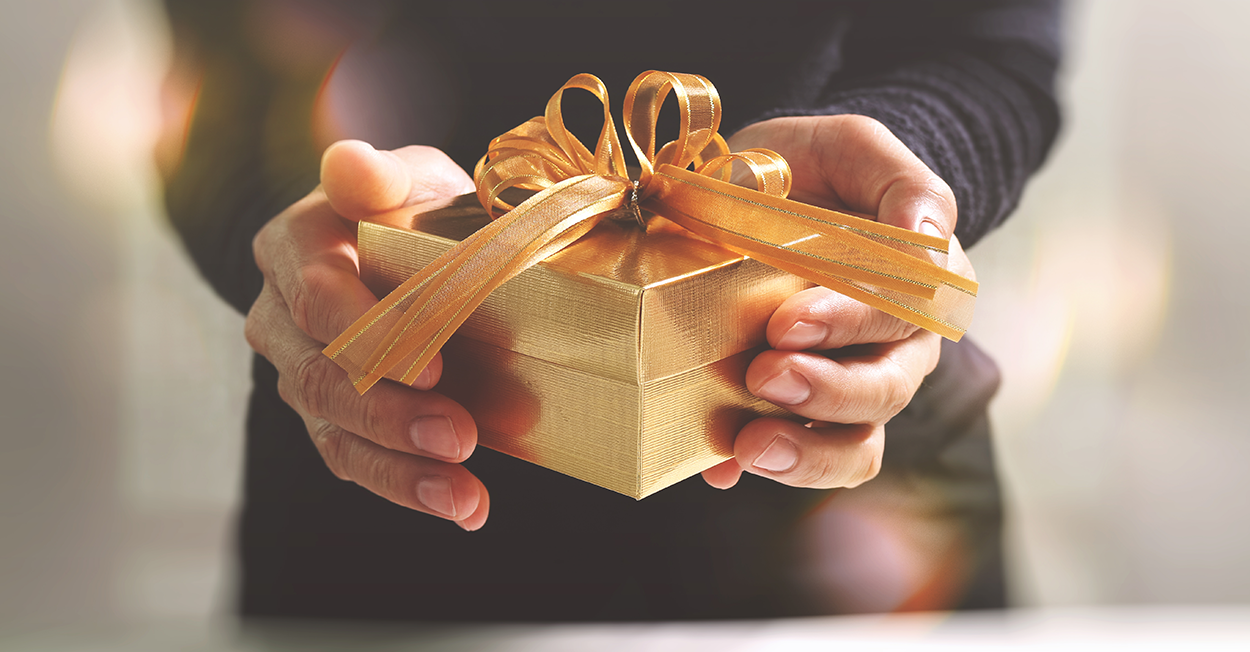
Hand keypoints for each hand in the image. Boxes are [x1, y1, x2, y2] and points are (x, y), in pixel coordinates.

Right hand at [245, 140, 490, 528]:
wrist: (414, 247)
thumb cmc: (414, 208)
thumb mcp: (407, 177)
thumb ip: (379, 177)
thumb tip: (350, 163)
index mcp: (293, 248)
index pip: (318, 296)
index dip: (373, 333)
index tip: (436, 362)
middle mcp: (281, 317)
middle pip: (322, 377)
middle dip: (391, 414)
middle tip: (460, 435)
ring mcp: (301, 376)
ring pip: (336, 433)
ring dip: (403, 470)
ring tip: (465, 494)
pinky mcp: (330, 421)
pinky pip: (357, 464)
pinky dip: (411, 489)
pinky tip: (466, 507)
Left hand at [703, 115, 974, 489]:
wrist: (767, 198)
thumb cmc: (815, 171)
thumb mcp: (851, 147)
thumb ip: (896, 176)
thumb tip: (924, 228)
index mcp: (921, 280)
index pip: (906, 309)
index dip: (851, 322)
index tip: (788, 322)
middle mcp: (897, 344)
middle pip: (886, 387)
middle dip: (826, 390)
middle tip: (763, 375)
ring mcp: (851, 386)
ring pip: (858, 443)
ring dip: (807, 452)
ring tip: (750, 446)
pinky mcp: (802, 416)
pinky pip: (798, 458)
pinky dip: (753, 466)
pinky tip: (718, 465)